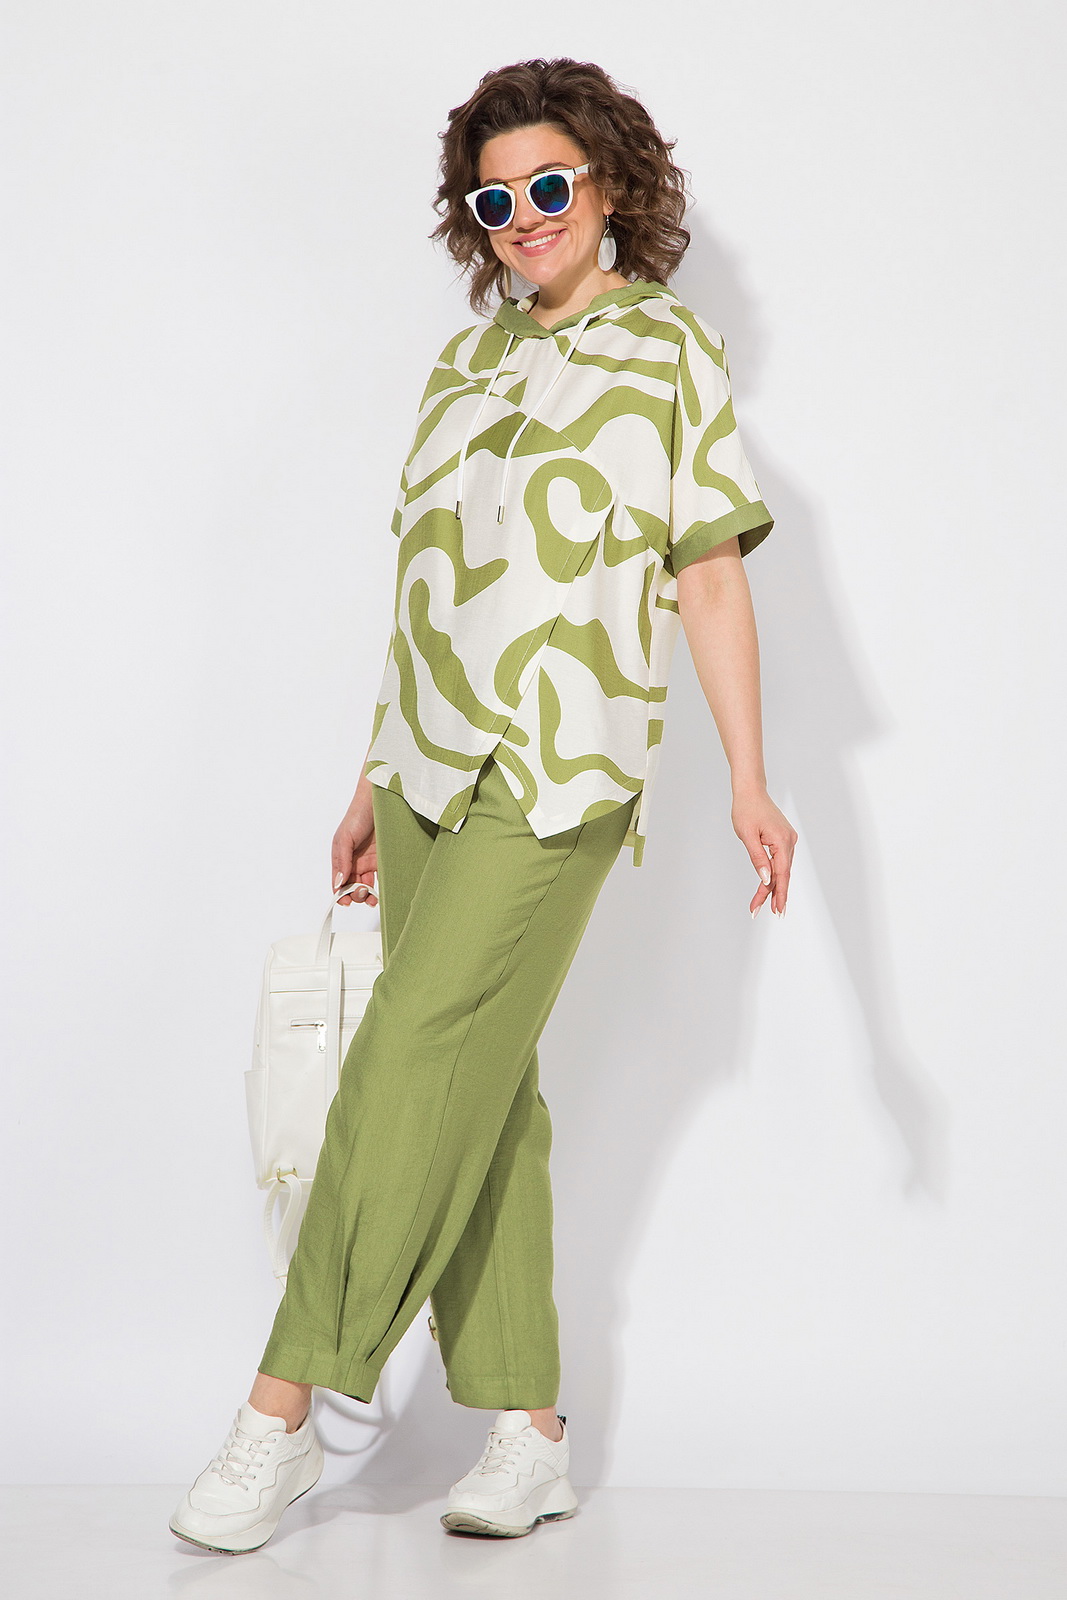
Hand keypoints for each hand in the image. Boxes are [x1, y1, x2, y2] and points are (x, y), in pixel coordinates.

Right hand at [331, 798, 377, 906]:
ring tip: (372, 898)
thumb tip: (338, 882)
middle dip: (355, 895)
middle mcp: (354, 862)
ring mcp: (370, 861)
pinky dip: (381, 887)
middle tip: (362, 893)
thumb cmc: (358, 815)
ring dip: (368, 896)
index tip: (345, 901)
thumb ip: (341, 861)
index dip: (340, 894)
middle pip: (353, 886)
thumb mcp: (344, 838)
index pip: (338, 881)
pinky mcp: (384, 860)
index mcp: (341, 858)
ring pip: (367, 886)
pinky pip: (381, 878)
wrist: (380, 801)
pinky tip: (381, 892)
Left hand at [732, 785, 796, 918]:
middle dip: (775, 894)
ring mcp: (787, 840)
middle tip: (771, 913)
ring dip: (774, 886)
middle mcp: (789, 841)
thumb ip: (758, 858)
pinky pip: (780, 860)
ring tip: (766, 905)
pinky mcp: (783, 838)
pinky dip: (775, 873)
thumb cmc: (746, 809)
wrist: (750, 791)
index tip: (775, 910)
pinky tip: (770, 886)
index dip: (778, 894)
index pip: (781, 874)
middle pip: (782, 874)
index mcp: (782, 841)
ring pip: (781, 868)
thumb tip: (766, 879)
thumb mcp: (747, 835)